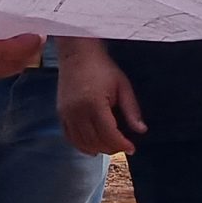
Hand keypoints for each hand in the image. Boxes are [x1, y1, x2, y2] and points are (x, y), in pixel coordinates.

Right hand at [57, 38, 146, 154]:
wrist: (77, 54)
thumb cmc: (102, 67)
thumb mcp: (122, 85)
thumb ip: (131, 109)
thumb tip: (141, 130)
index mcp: (94, 104)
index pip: (109, 134)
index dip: (121, 145)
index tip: (132, 148)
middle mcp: (77, 112)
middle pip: (95, 141)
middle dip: (112, 148)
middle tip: (123, 146)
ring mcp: (67, 114)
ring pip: (82, 142)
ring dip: (97, 148)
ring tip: (110, 146)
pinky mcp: (60, 113)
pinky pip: (69, 137)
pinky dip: (81, 145)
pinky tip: (92, 147)